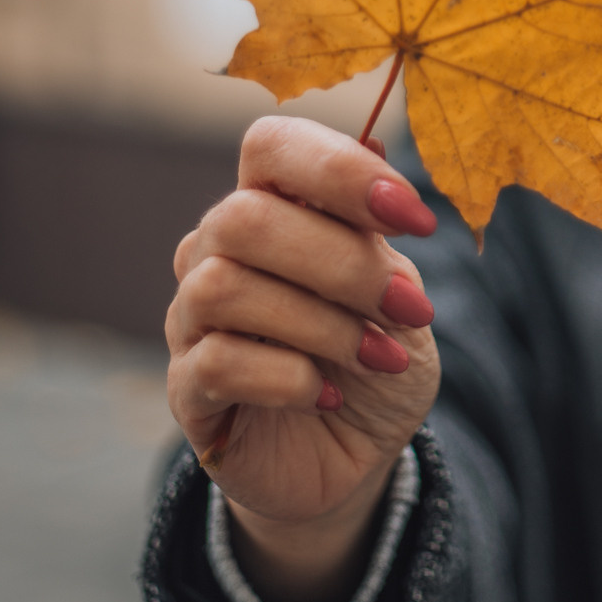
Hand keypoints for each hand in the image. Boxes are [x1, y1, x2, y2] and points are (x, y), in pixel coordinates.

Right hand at [166, 116, 440, 601]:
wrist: (355, 455)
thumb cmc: (375, 356)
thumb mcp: (398, 294)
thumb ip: (378, 235)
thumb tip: (373, 147)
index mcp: (272, 206)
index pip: (270, 147)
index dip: (338, 170)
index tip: (415, 219)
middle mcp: (217, 250)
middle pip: (245, 218)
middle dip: (343, 263)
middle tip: (410, 309)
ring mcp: (192, 319)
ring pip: (225, 287)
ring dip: (322, 324)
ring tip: (379, 357)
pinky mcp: (186, 388)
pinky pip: (217, 362)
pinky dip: (287, 377)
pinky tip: (328, 394)